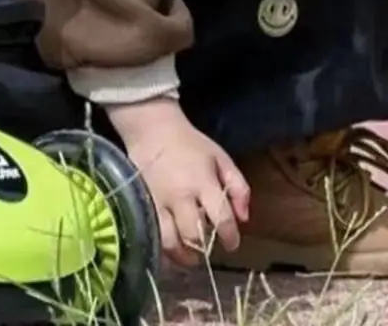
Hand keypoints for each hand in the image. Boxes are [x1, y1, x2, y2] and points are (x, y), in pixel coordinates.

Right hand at [107, 97, 249, 266]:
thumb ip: (238, 186)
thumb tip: (244, 218)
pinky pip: (153, 236)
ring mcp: (159, 202)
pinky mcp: (143, 205)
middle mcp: (180, 195)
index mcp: (202, 181)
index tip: (232, 243)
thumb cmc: (190, 144)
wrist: (152, 131)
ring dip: (183, 256)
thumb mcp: (220, 158)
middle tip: (209, 249)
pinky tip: (172, 250)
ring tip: (191, 256)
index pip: (221, 218)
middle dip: (205, 249)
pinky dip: (164, 249)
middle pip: (194, 235)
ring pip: (170, 242)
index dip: (230, 237)